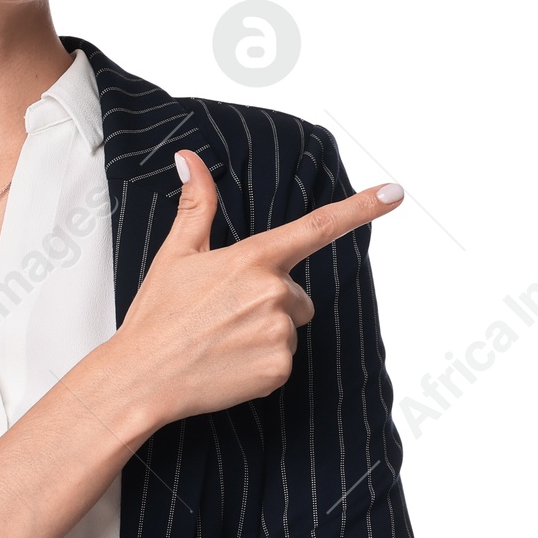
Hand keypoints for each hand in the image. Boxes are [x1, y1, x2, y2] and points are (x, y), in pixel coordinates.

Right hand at [110, 149, 402, 427]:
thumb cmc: (156, 317)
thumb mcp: (176, 255)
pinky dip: (259, 364)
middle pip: (296, 293)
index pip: (318, 226)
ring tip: (220, 341)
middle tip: (222, 316)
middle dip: (269, 303)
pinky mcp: (278, 369)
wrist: (142, 377)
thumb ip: (197, 205)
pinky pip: (282, 361)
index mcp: (252, 258)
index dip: (361, 207)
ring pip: (289, 327)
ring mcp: (278, 333)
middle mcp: (272, 292)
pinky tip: (227, 364)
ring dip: (263, 333)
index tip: (396, 192)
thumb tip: (191, 159)